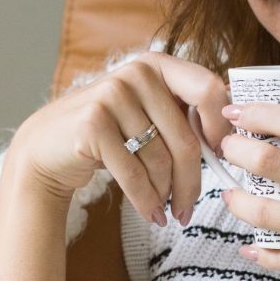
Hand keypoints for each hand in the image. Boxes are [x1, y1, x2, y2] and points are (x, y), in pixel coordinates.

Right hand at [5, 51, 233, 224]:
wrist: (48, 148)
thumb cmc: (108, 137)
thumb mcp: (147, 115)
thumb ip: (182, 116)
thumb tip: (230, 143)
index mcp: (158, 65)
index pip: (209, 91)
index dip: (221, 129)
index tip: (221, 159)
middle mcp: (137, 73)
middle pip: (186, 139)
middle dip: (192, 183)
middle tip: (190, 210)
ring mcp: (112, 95)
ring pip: (161, 161)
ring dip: (166, 196)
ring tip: (165, 211)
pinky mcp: (93, 124)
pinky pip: (134, 174)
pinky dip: (146, 201)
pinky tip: (152, 215)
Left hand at [220, 101, 279, 280]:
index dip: (258, 112)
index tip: (237, 110)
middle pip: (268, 160)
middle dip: (236, 150)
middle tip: (227, 149)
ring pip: (260, 210)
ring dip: (236, 201)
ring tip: (230, 196)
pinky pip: (276, 256)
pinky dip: (259, 251)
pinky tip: (251, 245)